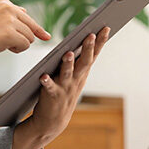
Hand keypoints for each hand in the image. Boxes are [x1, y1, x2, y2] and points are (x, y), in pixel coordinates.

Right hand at [0, 0, 49, 105]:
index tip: (45, 36)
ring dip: (18, 44)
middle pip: (31, 26)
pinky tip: (2, 48)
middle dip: (23, 37)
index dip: (34, 29)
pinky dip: (17, 50)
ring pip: (30, 37)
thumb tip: (25, 10)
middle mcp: (6, 7)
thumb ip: (6, 13)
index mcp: (1, 1)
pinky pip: (25, 45)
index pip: (25, 15)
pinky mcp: (9, 33)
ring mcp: (8, 19)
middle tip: (6, 43)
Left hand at [12, 26, 110, 148]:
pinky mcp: (52, 96)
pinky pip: (49, 87)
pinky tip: (43, 76)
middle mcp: (76, 80)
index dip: (100, 42)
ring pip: (67, 73)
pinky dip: (47, 82)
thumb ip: (78, 60)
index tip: (106, 27)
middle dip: (88, 48)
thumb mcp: (75, 77)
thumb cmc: (63, 93)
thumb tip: (84, 39)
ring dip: (68, 63)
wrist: (53, 121)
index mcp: (82, 73)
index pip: (93, 55)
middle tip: (91, 35)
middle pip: (84, 62)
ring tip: (68, 53)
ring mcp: (65, 88)